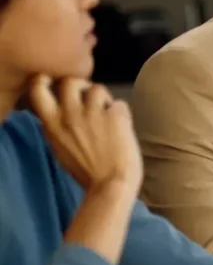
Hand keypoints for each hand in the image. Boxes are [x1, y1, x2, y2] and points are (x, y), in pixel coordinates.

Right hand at [29, 76, 141, 195]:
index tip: (56, 84)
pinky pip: (119, 103)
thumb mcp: (60, 147)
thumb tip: (61, 110)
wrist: (111, 184)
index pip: (38, 88)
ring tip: (108, 114)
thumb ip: (58, 126)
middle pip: (70, 81)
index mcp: (52, 123)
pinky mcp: (115, 116)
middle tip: (90, 98)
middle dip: (82, 85)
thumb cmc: (86, 171)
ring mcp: (93, 113)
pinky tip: (122, 126)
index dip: (47, 80)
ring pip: (98, 88)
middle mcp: (70, 114)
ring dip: (104, 99)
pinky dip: (122, 113)